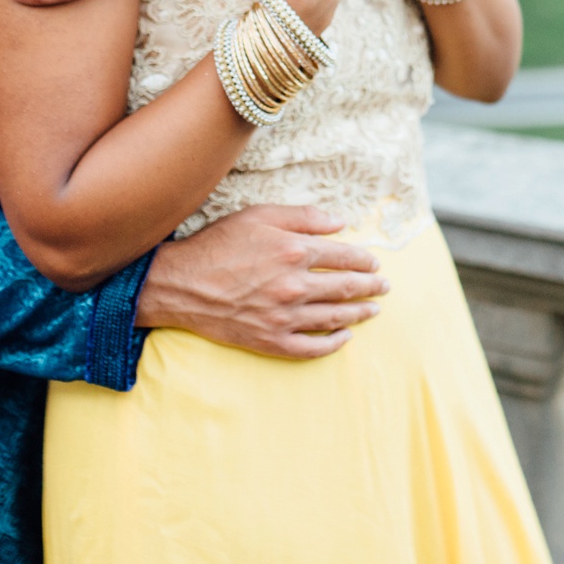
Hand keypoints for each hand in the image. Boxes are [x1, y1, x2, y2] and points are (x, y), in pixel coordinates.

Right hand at [135, 205, 387, 358]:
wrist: (180, 284)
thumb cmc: (217, 245)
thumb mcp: (259, 216)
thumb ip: (303, 217)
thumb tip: (340, 222)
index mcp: (294, 251)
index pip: (344, 256)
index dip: (364, 259)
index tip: (374, 262)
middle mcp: (294, 286)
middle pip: (346, 287)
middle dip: (370, 286)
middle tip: (384, 286)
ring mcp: (284, 317)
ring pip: (335, 318)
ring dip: (360, 313)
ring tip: (374, 310)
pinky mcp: (271, 341)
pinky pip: (312, 347)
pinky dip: (333, 344)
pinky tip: (344, 337)